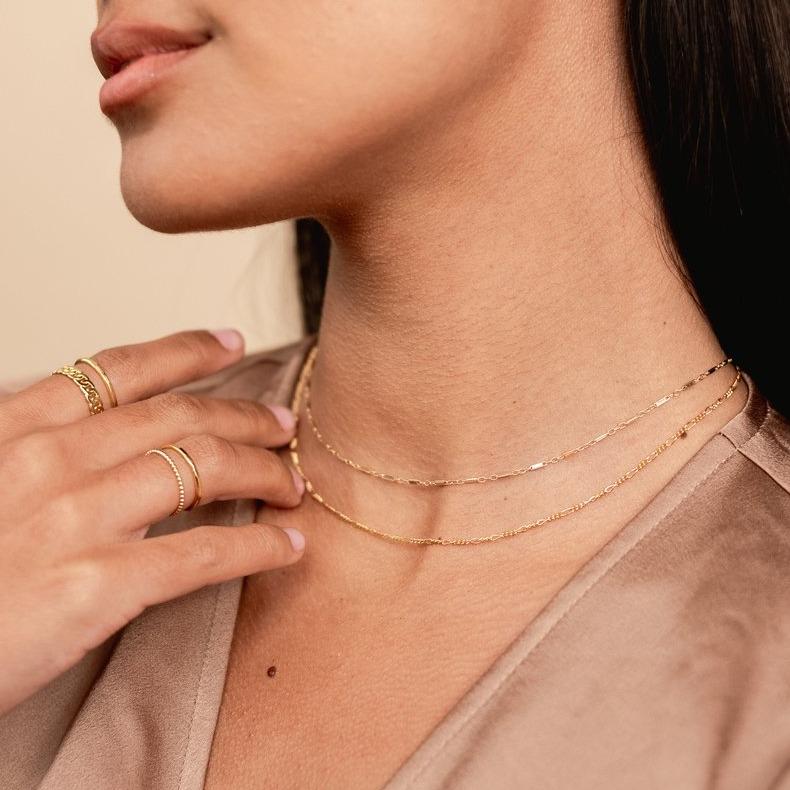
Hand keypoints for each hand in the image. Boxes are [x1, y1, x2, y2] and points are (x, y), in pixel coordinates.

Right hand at [0, 329, 305, 716]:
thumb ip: (31, 455)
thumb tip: (95, 439)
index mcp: (12, 430)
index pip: (116, 371)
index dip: (185, 350)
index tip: (232, 343)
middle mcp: (46, 460)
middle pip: (178, 416)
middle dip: (246, 415)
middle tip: (283, 424)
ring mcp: (72, 519)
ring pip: (203, 469)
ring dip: (264, 471)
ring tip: (293, 482)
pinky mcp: (94, 587)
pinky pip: (203, 554)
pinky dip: (259, 546)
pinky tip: (289, 546)